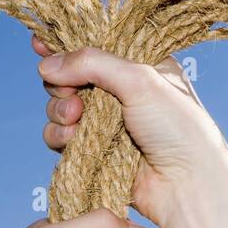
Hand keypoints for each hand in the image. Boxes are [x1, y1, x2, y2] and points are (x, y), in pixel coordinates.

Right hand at [34, 38, 227, 227]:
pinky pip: (62, 136)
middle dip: (62, 83)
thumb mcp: (139, 80)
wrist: (186, 184)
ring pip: (62, 106)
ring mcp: (108, 121)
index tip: (40, 42)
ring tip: (75, 118)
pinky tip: (72, 140)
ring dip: (59, 110)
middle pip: (72, 76)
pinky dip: (60, 136)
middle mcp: (123, 91)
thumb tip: (46, 64)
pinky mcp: (96, 150)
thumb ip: (92, 64)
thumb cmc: (177, 126)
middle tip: (72, 94)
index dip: (68, 43)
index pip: (97, 45)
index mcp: (141, 65)